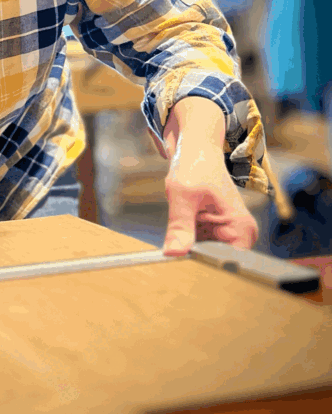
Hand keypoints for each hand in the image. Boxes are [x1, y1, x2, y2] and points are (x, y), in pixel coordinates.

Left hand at [158, 96, 257, 255]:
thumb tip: (173, 254)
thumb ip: (179, 226)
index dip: (204, 265)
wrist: (196, 148)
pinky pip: (199, 246)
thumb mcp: (181, 195)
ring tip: (185, 221)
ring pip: (204, 255)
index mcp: (241, 226)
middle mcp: (240, 233)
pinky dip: (187, 238)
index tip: (185, 263)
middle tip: (180, 236)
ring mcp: (228, 234)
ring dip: (188, 244)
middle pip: (215, 261)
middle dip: (193, 253)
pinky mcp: (216, 232)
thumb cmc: (194, 164)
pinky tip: (186, 221)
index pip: (229, 263)